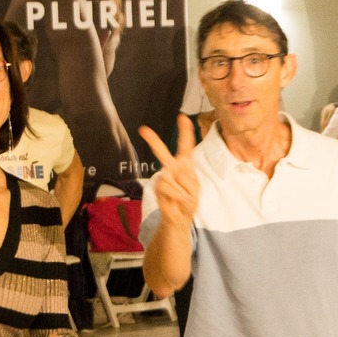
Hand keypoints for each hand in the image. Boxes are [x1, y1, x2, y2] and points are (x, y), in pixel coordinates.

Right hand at [138, 115, 201, 231]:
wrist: (180, 219)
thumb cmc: (188, 202)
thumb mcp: (195, 190)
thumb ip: (186, 180)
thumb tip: (169, 173)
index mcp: (185, 165)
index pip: (185, 146)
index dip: (185, 132)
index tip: (182, 117)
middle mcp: (172, 167)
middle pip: (162, 152)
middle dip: (153, 141)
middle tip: (142, 129)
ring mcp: (163, 177)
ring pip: (171, 176)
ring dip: (181, 189)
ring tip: (182, 197)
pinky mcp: (157, 186)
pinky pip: (167, 185)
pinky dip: (175, 194)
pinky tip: (175, 200)